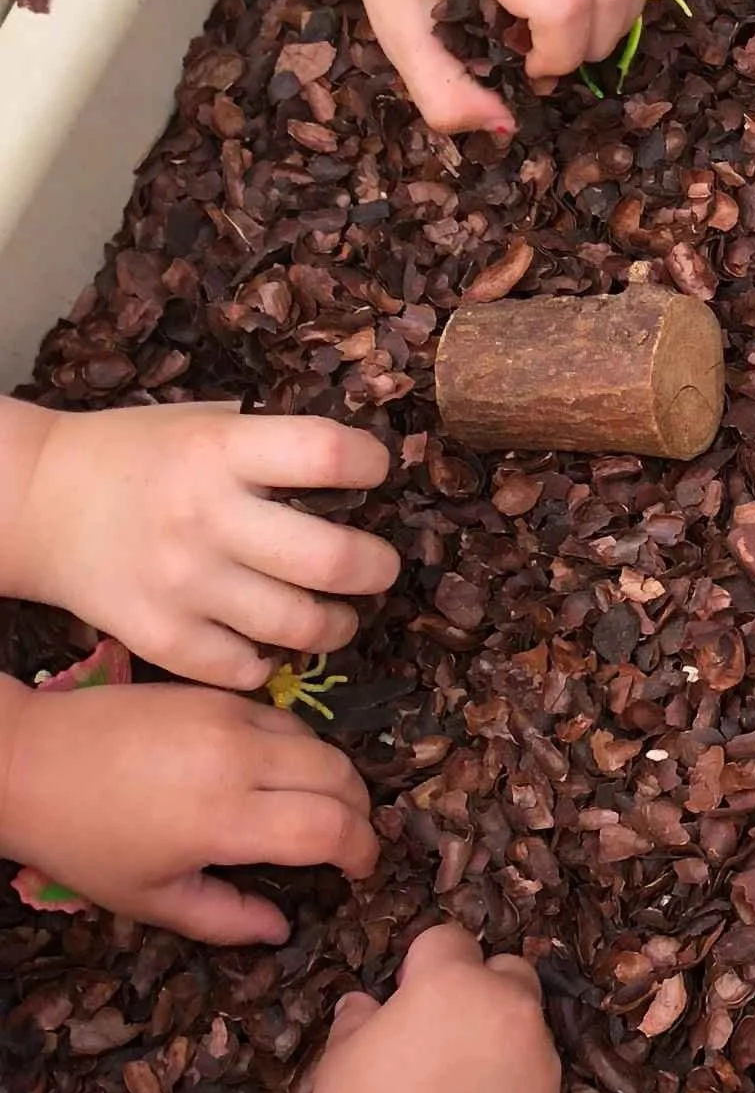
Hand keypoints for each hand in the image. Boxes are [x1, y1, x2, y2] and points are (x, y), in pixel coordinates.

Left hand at [0, 678, 377, 944]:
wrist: (25, 760)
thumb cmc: (83, 840)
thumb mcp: (148, 898)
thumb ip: (224, 918)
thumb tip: (282, 929)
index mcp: (223, 819)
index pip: (330, 829)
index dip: (361, 851)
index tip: (359, 869)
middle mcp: (238, 760)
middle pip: (341, 779)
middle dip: (359, 814)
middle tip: (347, 841)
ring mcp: (230, 718)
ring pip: (321, 745)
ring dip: (334, 780)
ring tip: (318, 807)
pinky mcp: (216, 694)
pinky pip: (287, 720)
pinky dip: (301, 750)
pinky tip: (279, 774)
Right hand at [2, 400, 396, 690]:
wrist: (39, 502)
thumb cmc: (144, 457)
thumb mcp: (207, 423)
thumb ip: (277, 441)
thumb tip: (368, 466)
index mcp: (221, 450)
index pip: (326, 453)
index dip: (370, 464)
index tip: (373, 473)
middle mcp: (204, 518)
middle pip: (331, 560)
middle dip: (377, 568)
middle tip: (377, 567)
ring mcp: (182, 584)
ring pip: (300, 626)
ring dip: (339, 625)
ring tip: (337, 614)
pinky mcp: (160, 637)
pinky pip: (245, 670)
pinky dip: (269, 663)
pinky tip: (271, 644)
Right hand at [305, 924, 559, 1092]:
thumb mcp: (341, 1056)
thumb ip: (360, 1017)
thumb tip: (366, 1003)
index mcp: (453, 982)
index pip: (450, 939)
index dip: (426, 964)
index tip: (408, 993)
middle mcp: (508, 1007)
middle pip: (508, 971)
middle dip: (482, 988)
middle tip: (445, 1032)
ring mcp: (540, 1056)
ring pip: (528, 1027)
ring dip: (502, 1040)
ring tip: (461, 1085)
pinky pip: (537, 1079)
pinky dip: (516, 1088)